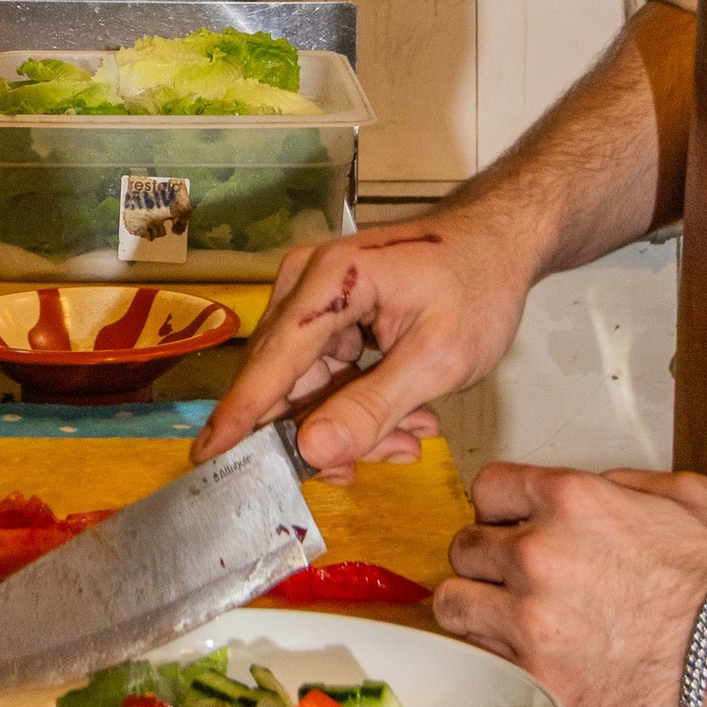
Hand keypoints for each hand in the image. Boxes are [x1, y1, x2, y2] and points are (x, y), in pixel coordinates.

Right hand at [194, 211, 530, 479]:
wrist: (500, 242)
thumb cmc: (478, 287)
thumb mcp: (438, 358)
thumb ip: (373, 407)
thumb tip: (310, 450)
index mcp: (330, 281)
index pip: (273, 361)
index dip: (241, 416)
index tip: (206, 460)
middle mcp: (307, 283)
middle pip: (286, 380)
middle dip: (323, 432)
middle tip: (376, 464)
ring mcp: (316, 298)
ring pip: (308, 385)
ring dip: (351, 423)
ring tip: (411, 438)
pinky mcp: (330, 314)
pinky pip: (326, 375)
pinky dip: (358, 404)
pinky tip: (404, 422)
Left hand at [436, 463, 706, 706]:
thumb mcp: (687, 495)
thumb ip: (624, 482)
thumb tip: (593, 490)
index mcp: (570, 500)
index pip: (488, 487)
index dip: (501, 509)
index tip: (514, 527)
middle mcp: (538, 553)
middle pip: (464, 545)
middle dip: (487, 560)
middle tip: (516, 580)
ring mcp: (531, 618)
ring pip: (454, 603)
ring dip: (476, 608)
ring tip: (504, 620)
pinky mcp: (536, 676)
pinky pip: (480, 657)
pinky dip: (494, 656)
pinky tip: (524, 656)